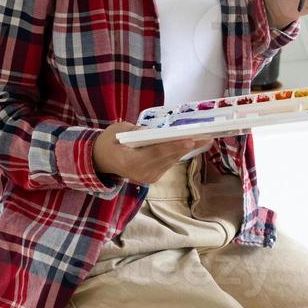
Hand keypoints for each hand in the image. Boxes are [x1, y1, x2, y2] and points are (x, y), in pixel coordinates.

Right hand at [92, 121, 211, 185]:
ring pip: (170, 161)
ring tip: (205, 139)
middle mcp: (140, 173)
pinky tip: (192, 144)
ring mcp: (147, 177)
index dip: (173, 147)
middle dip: (187, 146)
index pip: (155, 153)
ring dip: (188, 150)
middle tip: (206, 137)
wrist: (101, 159)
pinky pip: (168, 163)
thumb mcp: (119, 130)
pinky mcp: (152, 177)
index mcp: (129, 162)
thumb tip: (157, 132)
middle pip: (167, 158)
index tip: (190, 140)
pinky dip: (179, 153)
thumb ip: (138, 131)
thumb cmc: (109, 141)